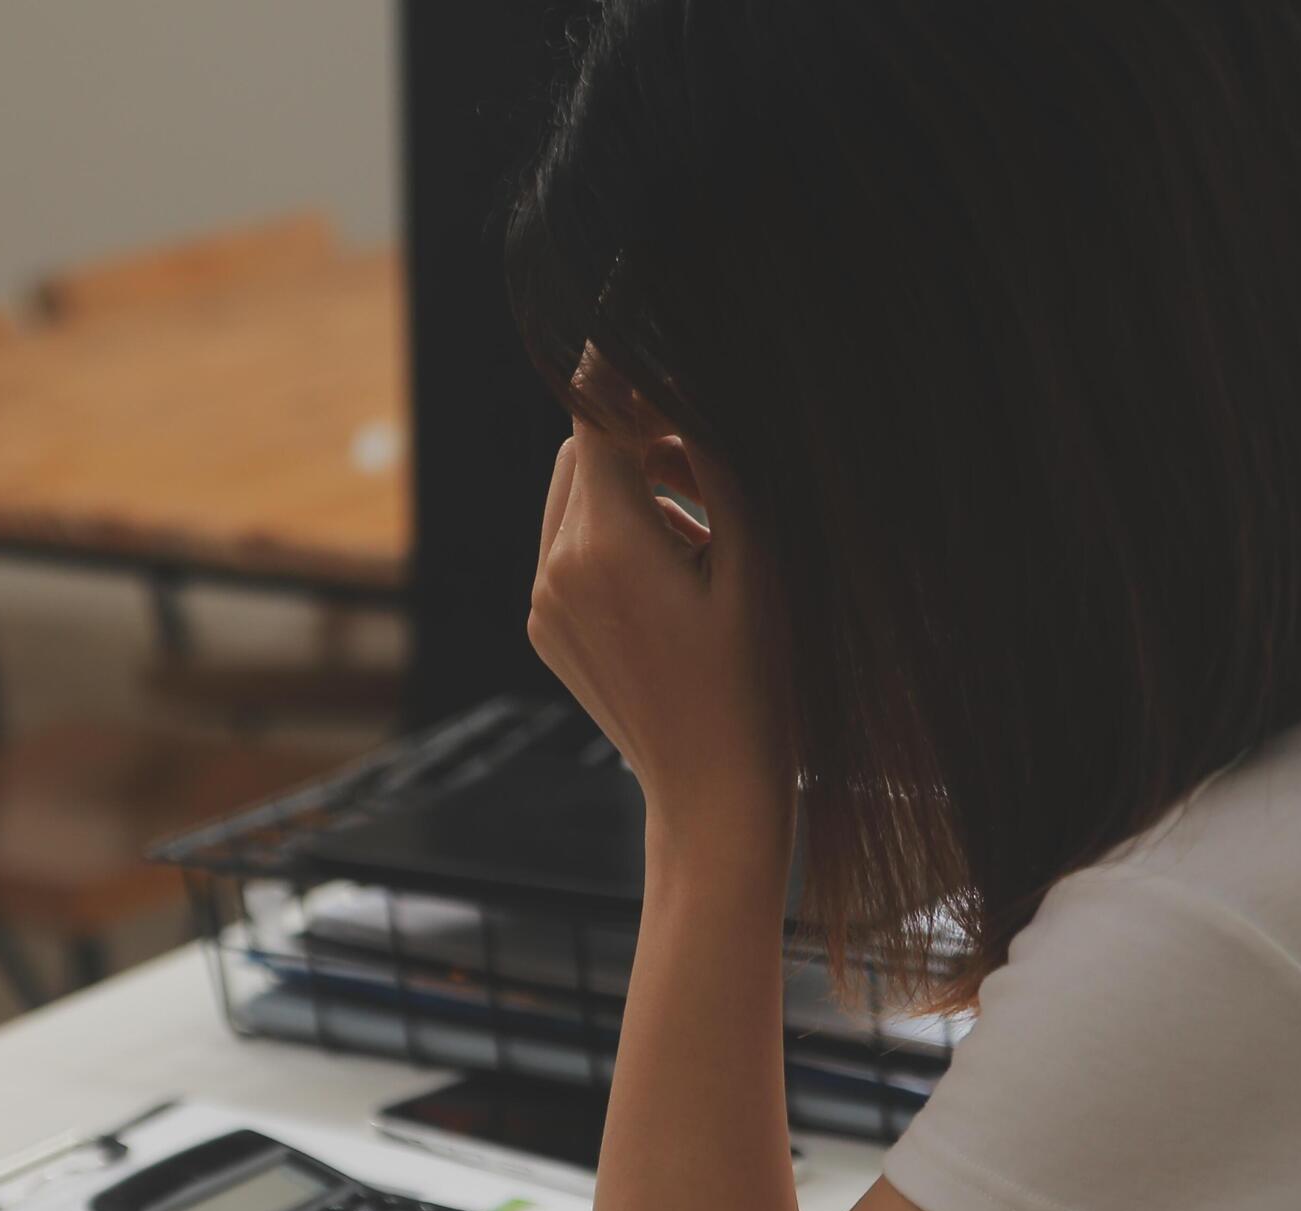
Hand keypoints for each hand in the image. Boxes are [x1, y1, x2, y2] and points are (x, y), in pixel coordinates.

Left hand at [528, 378, 791, 848]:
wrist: (713, 793)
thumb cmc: (758, 680)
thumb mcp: (758, 562)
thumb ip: (717, 462)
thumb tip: (686, 384)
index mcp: (606, 545)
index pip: (597, 415)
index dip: (623, 366)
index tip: (645, 328)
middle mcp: (556, 569)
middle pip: (581, 451)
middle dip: (636, 435)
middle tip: (703, 450)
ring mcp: (541, 604)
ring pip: (571, 500)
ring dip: (626, 486)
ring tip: (701, 525)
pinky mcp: (543, 630)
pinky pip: (567, 552)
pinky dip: (610, 537)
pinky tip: (674, 574)